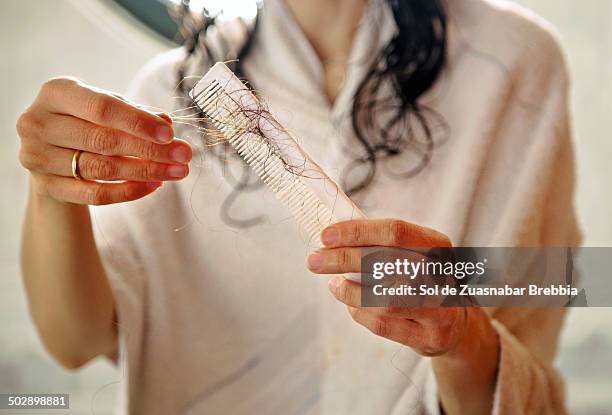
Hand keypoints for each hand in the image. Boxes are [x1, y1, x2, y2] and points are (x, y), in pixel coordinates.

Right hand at [16, 77, 191, 204]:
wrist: (52, 151)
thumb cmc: (87, 121)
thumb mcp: (109, 109)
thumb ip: (136, 113)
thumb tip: (167, 122)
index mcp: (56, 93)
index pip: (102, 108)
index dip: (138, 122)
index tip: (171, 134)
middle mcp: (38, 123)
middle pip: (104, 141)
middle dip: (150, 150)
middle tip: (184, 156)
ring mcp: (37, 157)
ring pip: (101, 169)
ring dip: (146, 171)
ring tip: (176, 171)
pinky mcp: (47, 186)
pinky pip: (94, 194)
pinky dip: (129, 191)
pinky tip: (155, 185)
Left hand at [306, 218, 467, 354]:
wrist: (455, 323)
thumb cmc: (420, 279)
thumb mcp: (412, 254)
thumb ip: (379, 244)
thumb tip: (332, 238)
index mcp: (437, 245)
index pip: (395, 232)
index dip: (357, 232)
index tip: (325, 236)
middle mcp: (442, 275)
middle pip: (386, 263)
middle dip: (343, 260)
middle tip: (314, 260)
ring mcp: (440, 308)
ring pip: (383, 299)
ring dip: (349, 291)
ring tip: (335, 285)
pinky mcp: (429, 337)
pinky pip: (382, 325)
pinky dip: (359, 313)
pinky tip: (351, 305)